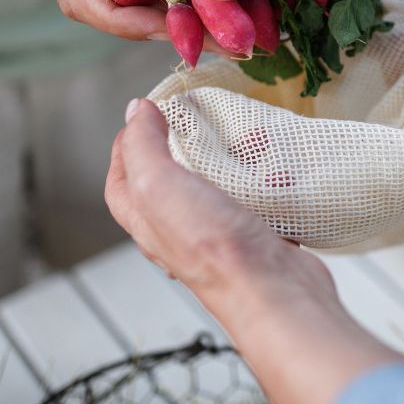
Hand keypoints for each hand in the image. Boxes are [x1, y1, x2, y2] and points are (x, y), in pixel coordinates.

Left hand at [105, 99, 402, 403]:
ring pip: (223, 188)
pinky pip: (262, 201)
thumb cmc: (214, 248)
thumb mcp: (159, 184)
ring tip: (250, 140)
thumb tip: (134, 111)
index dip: (127, 145)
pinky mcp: (259, 238)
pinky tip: (280, 170)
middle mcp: (180, 233)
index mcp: (148, 221)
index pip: (122, 181)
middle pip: (172, 182)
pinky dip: (271, 181)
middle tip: (200, 120)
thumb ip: (143, 146)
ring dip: (237, 161)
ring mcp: (222, 237)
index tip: (145, 114)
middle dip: (187, 145)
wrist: (275, 291)